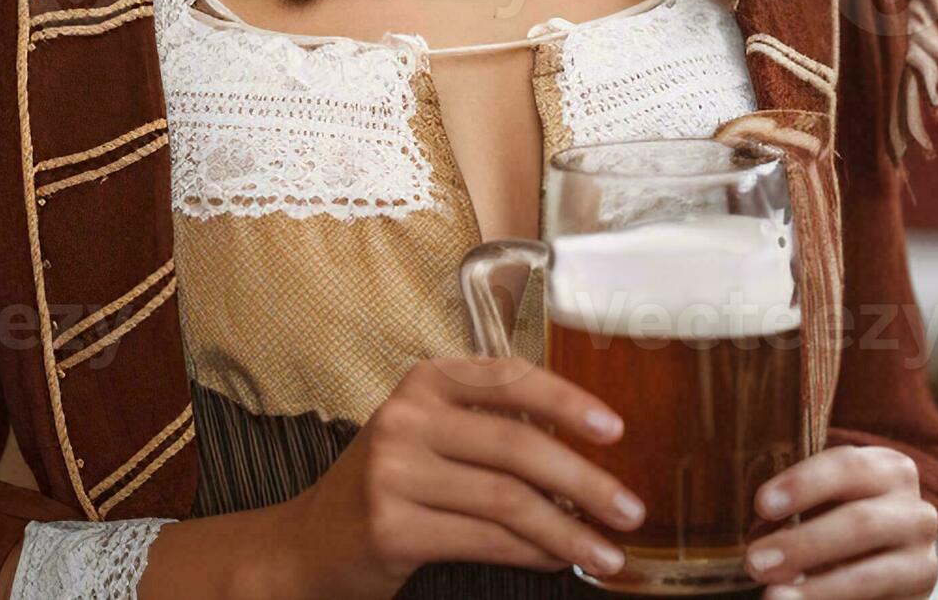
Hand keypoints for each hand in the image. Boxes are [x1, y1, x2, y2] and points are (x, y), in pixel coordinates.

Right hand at [271, 357, 645, 599]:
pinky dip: (533, 552)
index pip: (509, 379)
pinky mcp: (391, 527)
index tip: (616, 430)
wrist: (307, 543)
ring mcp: (392, 473)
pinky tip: (559, 558)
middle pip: (517, 446)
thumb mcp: (428, 435)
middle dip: (586, 482)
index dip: (569, 402)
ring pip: (507, 500)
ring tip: (607, 551)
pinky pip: (485, 540)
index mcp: (423, 383)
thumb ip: (490, 426)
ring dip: (569, 530)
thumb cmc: (386, 487)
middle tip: (630, 509)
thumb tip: (586, 451)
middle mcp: (405, 419)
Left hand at [742, 446, 937, 599]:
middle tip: (755, 561)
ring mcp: (921, 559)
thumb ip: (800, 504)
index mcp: (891, 471)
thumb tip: (757, 530)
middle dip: (804, 544)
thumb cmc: (841, 517)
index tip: (762, 505)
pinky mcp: (918, 598)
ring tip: (774, 596)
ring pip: (870, 575)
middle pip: (861, 522)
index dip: (805, 484)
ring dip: (818, 588)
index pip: (849, 467)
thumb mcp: (828, 499)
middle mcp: (915, 512)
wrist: (890, 560)